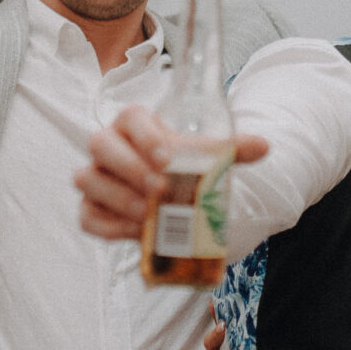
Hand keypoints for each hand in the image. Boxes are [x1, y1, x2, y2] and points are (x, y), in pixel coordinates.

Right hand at [79, 104, 269, 239]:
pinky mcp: (91, 208)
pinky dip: (108, 226)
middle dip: (130, 167)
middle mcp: (109, 146)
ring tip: (148, 214)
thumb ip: (232, 150)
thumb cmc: (183, 166)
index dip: (144, 135)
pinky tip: (134, 232)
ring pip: (88, 180)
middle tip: (161, 188)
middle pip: (100, 145)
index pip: (130, 117)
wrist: (172, 195)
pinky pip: (87, 216)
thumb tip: (263, 146)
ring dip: (118, 198)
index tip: (167, 156)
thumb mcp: (206, 157)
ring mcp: (96, 177)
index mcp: (134, 125)